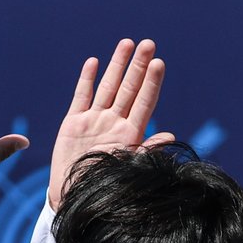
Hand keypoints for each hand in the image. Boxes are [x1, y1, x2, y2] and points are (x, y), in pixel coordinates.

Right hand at [49, 39, 167, 208]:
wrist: (72, 199)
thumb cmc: (103, 187)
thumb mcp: (126, 168)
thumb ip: (146, 150)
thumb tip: (170, 136)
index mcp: (129, 134)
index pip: (144, 102)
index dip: (151, 82)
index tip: (158, 63)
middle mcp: (114, 123)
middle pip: (129, 88)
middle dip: (137, 65)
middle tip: (148, 43)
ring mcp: (94, 121)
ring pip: (107, 87)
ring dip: (117, 66)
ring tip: (126, 44)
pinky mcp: (74, 123)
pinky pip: (81, 96)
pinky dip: (87, 79)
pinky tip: (94, 62)